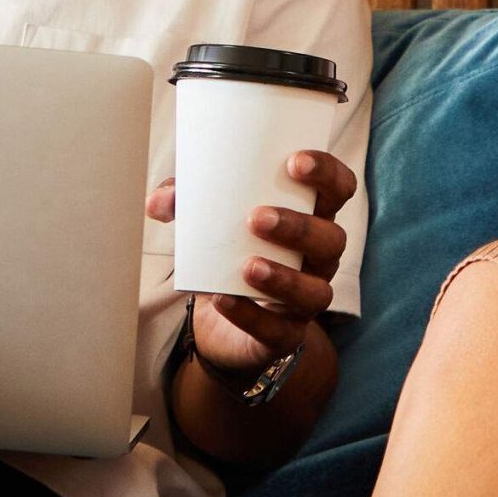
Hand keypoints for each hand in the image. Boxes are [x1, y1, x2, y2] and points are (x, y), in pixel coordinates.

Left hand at [146, 150, 358, 382]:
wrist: (221, 316)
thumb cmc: (228, 249)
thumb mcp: (208, 219)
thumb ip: (186, 202)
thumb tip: (158, 201)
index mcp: (312, 216)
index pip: (339, 189)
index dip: (327, 174)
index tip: (294, 162)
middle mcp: (319, 258)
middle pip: (332, 239)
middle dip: (299, 228)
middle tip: (256, 218)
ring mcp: (306, 299)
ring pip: (316, 291)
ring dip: (284, 277)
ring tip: (248, 266)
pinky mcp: (285, 334)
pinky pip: (278, 330)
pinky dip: (251, 316)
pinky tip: (225, 299)